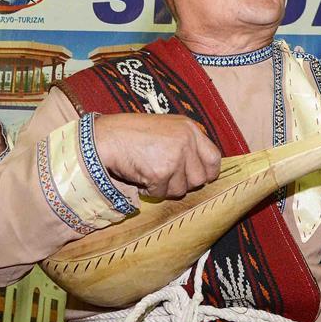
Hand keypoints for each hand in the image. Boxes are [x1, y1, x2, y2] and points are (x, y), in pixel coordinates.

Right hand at [94, 113, 220, 198]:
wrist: (105, 137)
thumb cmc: (132, 133)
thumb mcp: (166, 128)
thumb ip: (186, 144)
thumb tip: (202, 172)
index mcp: (190, 128)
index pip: (214, 158)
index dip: (208, 173)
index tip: (198, 178)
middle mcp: (186, 141)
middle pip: (199, 179)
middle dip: (182, 183)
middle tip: (164, 175)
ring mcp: (175, 156)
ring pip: (181, 190)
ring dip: (165, 187)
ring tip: (149, 172)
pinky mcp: (162, 172)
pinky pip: (162, 193)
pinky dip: (150, 190)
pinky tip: (140, 176)